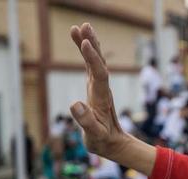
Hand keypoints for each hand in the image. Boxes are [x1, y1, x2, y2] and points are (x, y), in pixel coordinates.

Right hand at [69, 23, 127, 159]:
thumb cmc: (103, 141)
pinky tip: (81, 41)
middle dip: (91, 44)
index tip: (86, 43)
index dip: (93, 59)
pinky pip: (90, 66)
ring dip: (89, 44)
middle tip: (83, 26)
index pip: (99, 74)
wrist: (113, 144)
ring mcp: (98, 87)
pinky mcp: (94, 88)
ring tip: (80, 27)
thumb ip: (86, 121)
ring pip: (95, 61)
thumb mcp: (95, 135)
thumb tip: (74, 103)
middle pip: (98, 63)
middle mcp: (102, 89)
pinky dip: (86, 53)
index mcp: (102, 99)